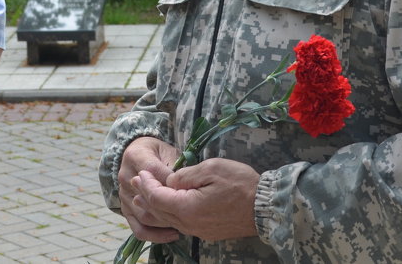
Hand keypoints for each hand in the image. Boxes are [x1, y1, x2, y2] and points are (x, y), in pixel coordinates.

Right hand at [118, 136, 180, 242]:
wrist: (137, 155)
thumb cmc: (157, 153)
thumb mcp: (167, 150)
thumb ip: (175, 165)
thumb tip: (186, 184)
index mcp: (135, 156)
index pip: (154, 172)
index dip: (172, 183)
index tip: (190, 191)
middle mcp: (125, 176)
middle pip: (148, 198)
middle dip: (171, 206)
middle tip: (190, 211)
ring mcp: (123, 195)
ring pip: (144, 216)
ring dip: (165, 223)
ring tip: (185, 224)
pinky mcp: (125, 210)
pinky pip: (138, 228)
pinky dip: (155, 235)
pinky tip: (172, 234)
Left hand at [130, 158, 260, 241]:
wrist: (265, 207)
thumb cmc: (240, 184)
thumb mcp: (211, 169)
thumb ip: (185, 175)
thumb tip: (170, 181)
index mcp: (188, 208)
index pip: (156, 197)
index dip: (146, 184)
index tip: (141, 172)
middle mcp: (190, 224)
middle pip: (158, 211)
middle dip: (145, 195)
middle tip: (136, 181)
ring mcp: (199, 230)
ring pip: (168, 220)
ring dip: (154, 206)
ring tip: (143, 195)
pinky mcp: (207, 232)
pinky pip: (180, 224)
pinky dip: (168, 213)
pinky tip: (167, 206)